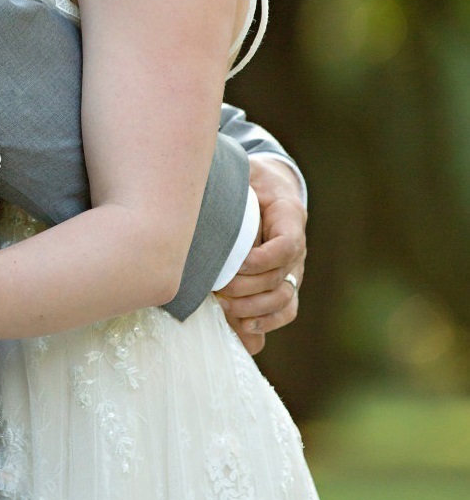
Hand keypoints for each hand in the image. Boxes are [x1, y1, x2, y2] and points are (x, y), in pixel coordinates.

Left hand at [217, 156, 306, 354]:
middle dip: (246, 287)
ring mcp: (294, 268)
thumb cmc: (250, 180)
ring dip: (253, 307)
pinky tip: (244, 327)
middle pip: (279, 277)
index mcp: (290, 215)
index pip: (287, 244)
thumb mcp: (245, 172)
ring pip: (284, 298)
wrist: (268, 188)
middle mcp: (297, 246)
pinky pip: (286, 310)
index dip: (263, 259)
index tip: (237, 262)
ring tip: (223, 306)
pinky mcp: (285, 284)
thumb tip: (202, 192)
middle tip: (217, 287)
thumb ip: (234, 183)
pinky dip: (267, 322)